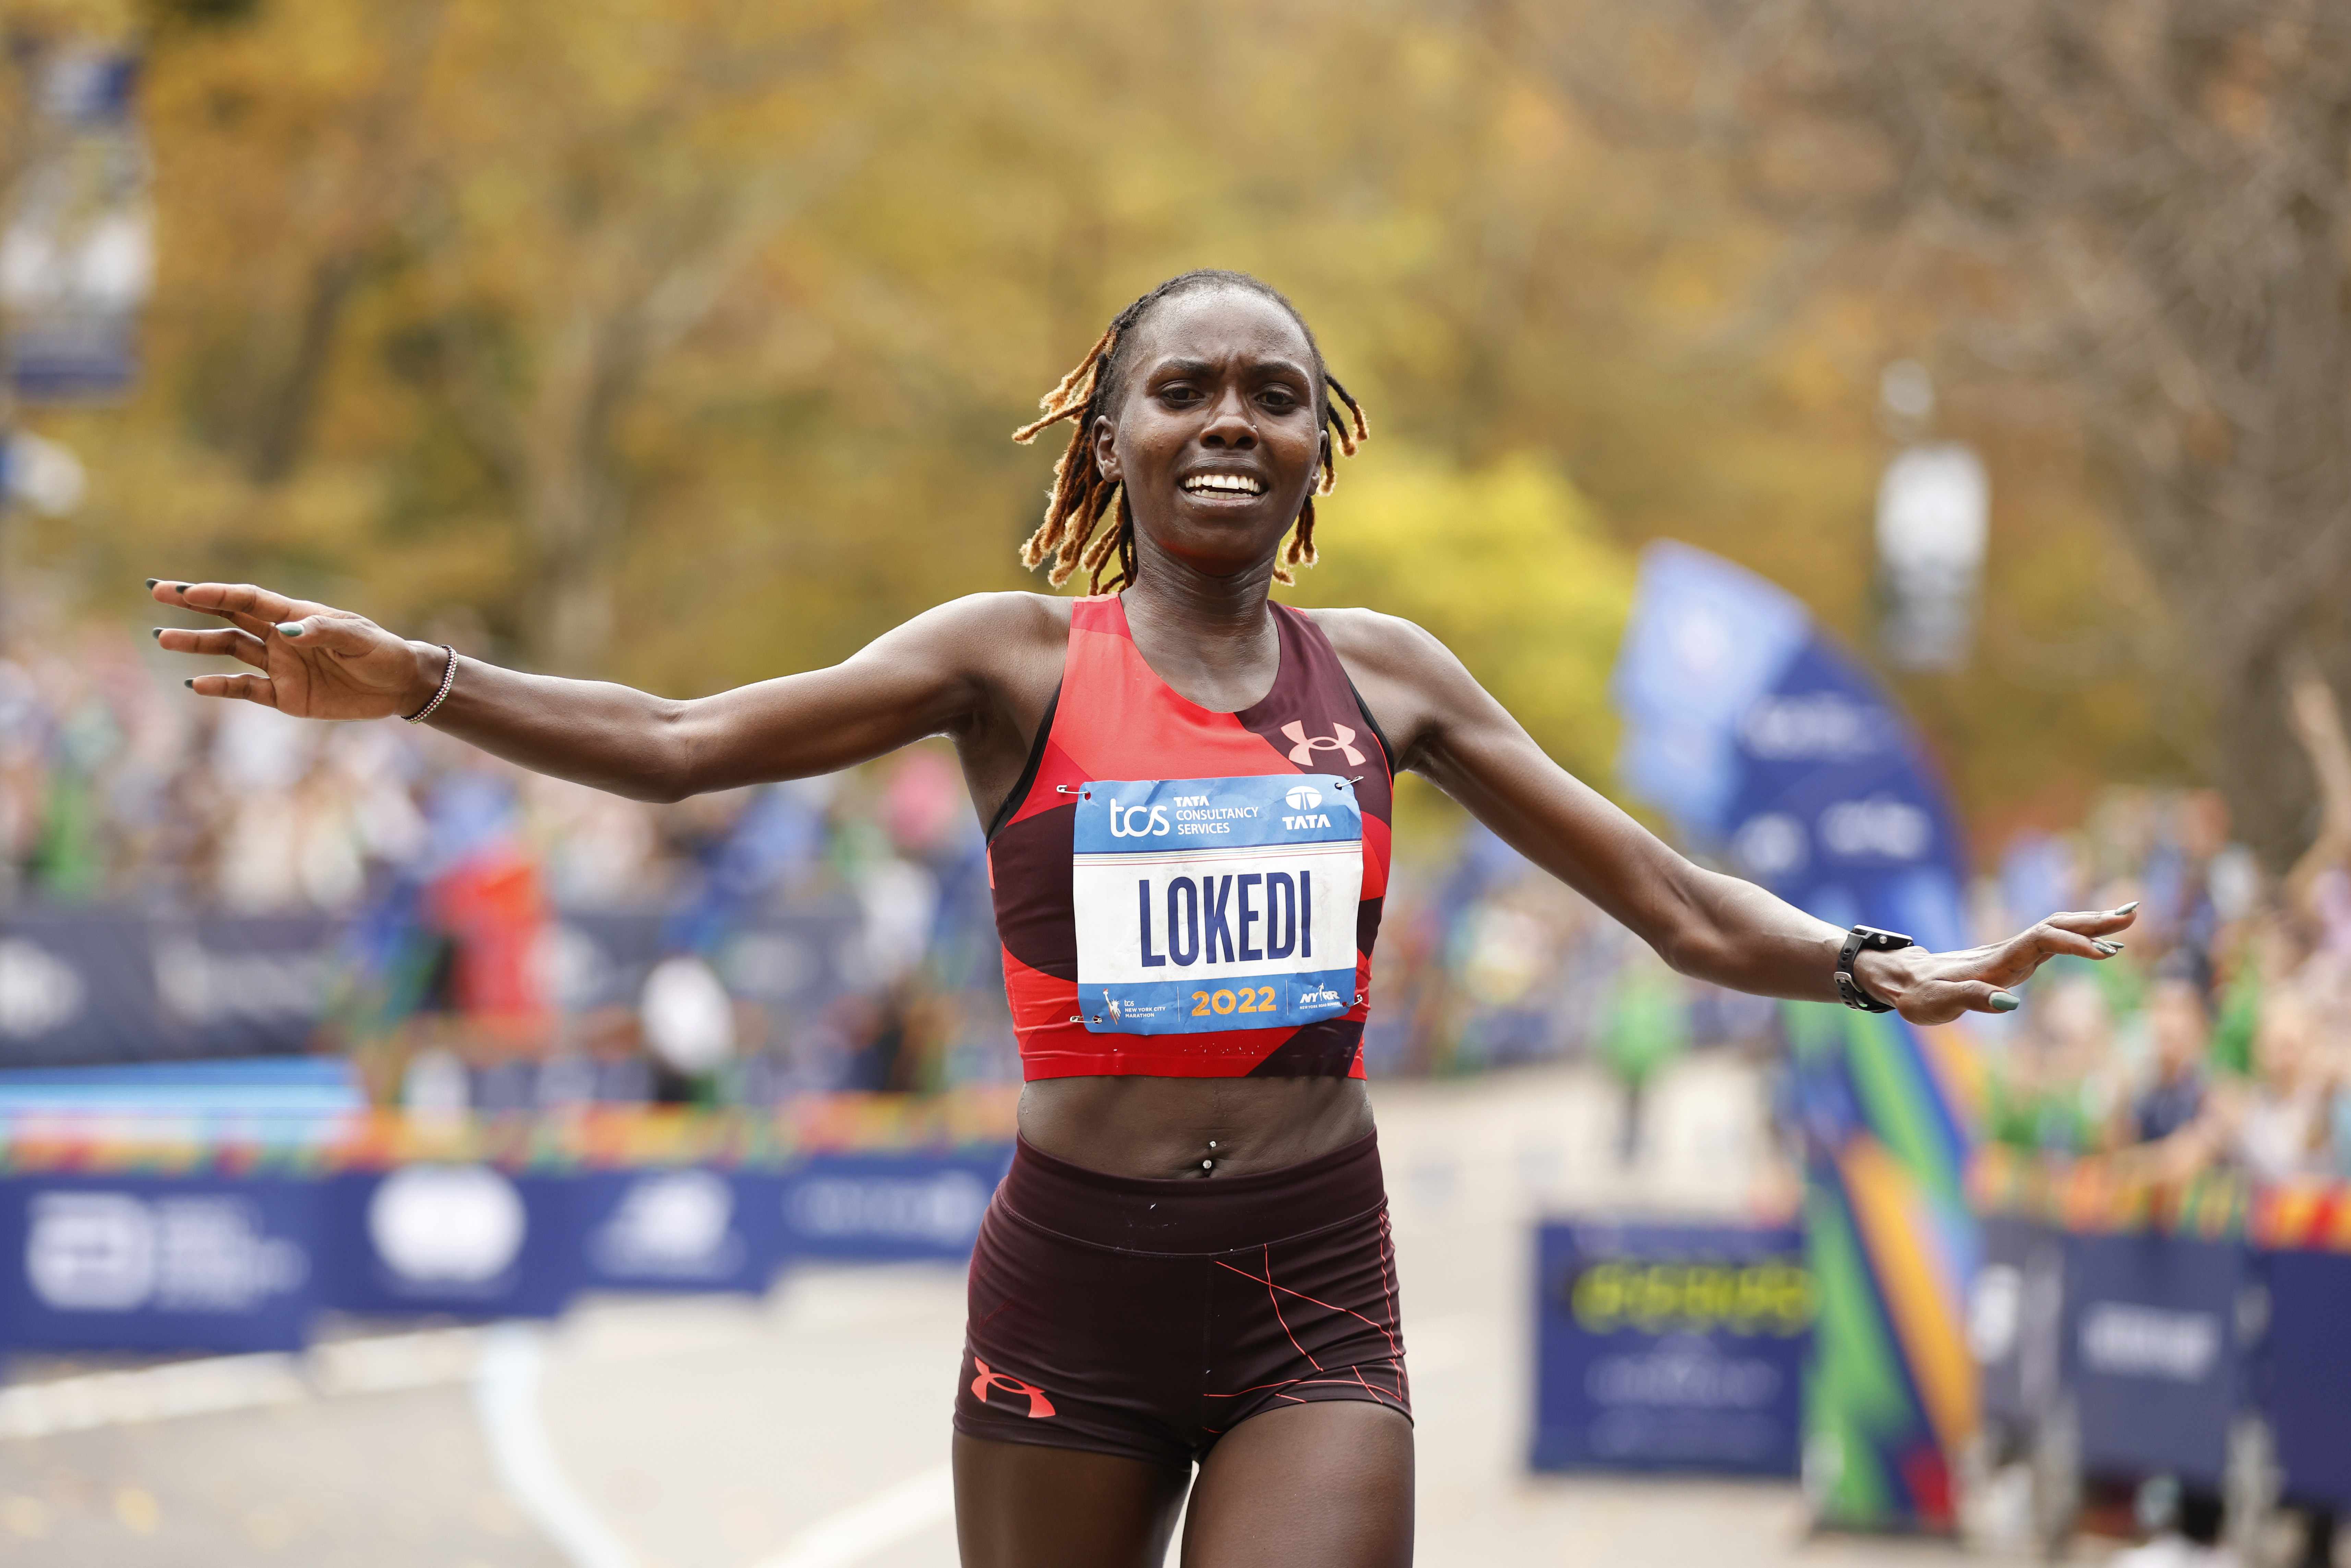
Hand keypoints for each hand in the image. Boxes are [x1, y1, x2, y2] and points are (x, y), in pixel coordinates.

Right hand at [148, 579, 444, 721]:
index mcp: (296, 615)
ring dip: (197, 644)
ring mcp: (280, 665)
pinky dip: (221, 687)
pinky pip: (245, 689)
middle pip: (229, 616)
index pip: (247, 599)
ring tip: (163, 638)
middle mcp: (281, 636)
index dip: (215, 593)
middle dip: (194, 605)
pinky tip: (196, 684)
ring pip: (229, 649)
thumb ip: (322, 631)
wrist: (399, 686)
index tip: (182, 590)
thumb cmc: (381, 652)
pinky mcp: (285, 695)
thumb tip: (286, 630)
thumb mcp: (357, 639)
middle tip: (157, 593)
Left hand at [1850, 903, 2137, 1024]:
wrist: (1902, 979)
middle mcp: (2008, 951)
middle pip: (2056, 927)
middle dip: (2093, 921)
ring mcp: (2012, 954)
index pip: (2041, 942)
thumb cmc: (1919, 995)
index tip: (2103, 952)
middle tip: (2132, 913)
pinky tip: (2100, 946)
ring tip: (2128, 918)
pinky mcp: (2013, 961)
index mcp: (1996, 960)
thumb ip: (1971, 1000)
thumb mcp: (1939, 1002)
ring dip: (2091, 925)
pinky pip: (2051, 944)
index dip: (2072, 944)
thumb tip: (2010, 1004)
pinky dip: (2078, 940)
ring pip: (2057, 931)